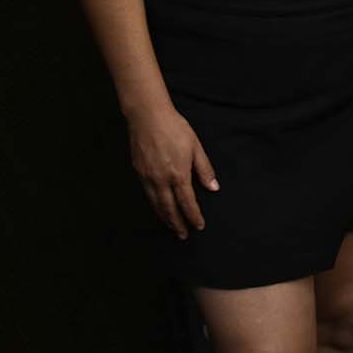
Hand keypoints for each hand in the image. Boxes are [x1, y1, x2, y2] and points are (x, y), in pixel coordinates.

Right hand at [128, 103, 218, 239]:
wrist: (147, 116)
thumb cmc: (175, 128)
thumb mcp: (196, 147)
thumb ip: (204, 169)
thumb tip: (213, 188)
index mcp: (178, 174)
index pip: (188, 203)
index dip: (194, 216)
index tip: (199, 226)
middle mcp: (161, 180)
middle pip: (169, 209)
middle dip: (177, 224)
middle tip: (183, 235)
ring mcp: (147, 177)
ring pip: (156, 204)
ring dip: (165, 217)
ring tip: (171, 226)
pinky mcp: (138, 171)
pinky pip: (147, 195)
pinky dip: (154, 205)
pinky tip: (158, 208)